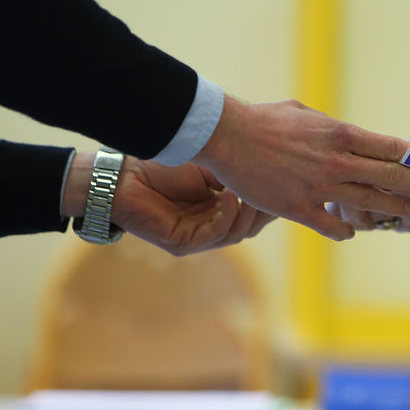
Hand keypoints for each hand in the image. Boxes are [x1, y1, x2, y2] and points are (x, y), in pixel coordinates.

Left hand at [63, 152, 274, 255]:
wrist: (125, 175)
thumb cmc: (164, 165)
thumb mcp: (212, 166)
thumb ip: (237, 174)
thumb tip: (272, 172)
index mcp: (221, 209)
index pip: (254, 211)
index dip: (270, 200)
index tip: (284, 183)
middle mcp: (213, 225)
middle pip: (251, 225)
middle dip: (263, 208)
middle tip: (272, 188)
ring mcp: (199, 237)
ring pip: (237, 233)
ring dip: (247, 212)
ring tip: (251, 189)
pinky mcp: (184, 244)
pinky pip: (215, 236)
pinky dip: (226, 217)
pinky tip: (230, 198)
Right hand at [193, 96, 409, 240]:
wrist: (228, 137)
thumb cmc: (266, 120)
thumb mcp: (307, 114)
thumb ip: (332, 128)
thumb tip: (350, 136)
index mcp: (341, 134)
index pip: (391, 148)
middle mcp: (338, 162)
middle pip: (392, 177)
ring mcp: (321, 188)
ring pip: (370, 203)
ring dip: (395, 210)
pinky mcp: (300, 208)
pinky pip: (335, 226)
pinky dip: (347, 230)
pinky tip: (352, 231)